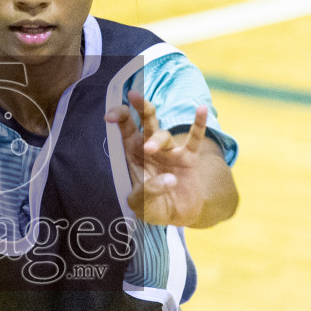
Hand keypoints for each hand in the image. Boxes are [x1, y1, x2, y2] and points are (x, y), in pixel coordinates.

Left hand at [106, 93, 223, 226]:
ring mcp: (171, 151)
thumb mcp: (141, 204)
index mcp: (134, 153)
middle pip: (146, 122)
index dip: (118, 117)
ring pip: (164, 135)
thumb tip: (169, 179)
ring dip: (157, 140)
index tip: (109, 116)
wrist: (176, 215)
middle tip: (133, 95)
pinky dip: (199, 124)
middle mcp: (151, 147)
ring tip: (150, 149)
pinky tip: (201, 109)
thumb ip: (147, 192)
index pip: (125, 129)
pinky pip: (195, 139)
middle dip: (140, 107)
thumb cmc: (153, 206)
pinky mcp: (189, 158)